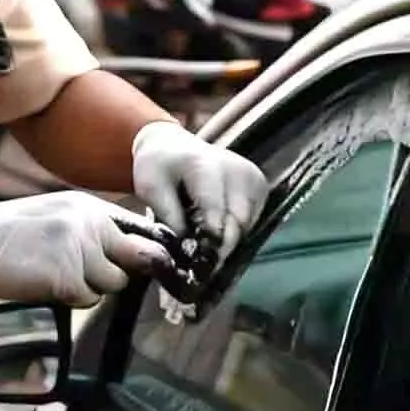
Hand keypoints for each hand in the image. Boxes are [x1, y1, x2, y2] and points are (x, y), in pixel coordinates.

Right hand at [0, 191, 173, 306]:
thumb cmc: (10, 233)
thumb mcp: (57, 216)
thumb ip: (92, 229)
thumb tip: (129, 252)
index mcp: (89, 207)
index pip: (140, 228)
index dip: (148, 250)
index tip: (153, 265)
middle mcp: (90, 224)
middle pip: (139, 257)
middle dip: (126, 270)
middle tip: (101, 276)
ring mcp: (80, 250)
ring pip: (114, 282)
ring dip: (93, 287)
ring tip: (60, 275)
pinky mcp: (67, 277)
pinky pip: (89, 299)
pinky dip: (73, 298)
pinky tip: (48, 284)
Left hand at [131, 120, 268, 258]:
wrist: (174, 146)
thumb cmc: (159, 168)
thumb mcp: (150, 188)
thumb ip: (169, 216)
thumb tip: (187, 249)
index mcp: (205, 164)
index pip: (216, 209)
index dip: (210, 240)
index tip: (200, 263)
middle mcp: (236, 168)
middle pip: (236, 221)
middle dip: (219, 246)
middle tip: (202, 264)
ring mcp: (251, 175)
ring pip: (246, 225)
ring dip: (227, 240)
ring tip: (204, 241)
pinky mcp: (259, 184)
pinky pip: (251, 221)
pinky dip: (234, 231)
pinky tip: (215, 228)